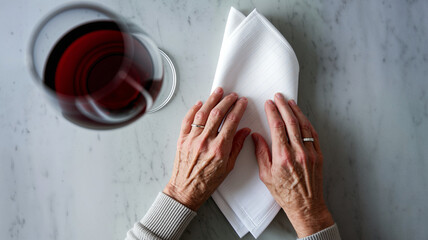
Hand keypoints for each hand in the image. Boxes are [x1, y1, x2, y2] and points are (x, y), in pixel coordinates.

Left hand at [164, 87, 249, 210]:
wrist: (186, 190)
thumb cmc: (208, 182)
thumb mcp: (228, 166)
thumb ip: (237, 146)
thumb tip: (245, 131)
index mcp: (220, 149)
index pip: (231, 121)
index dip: (238, 108)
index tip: (242, 102)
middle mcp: (206, 141)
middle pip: (218, 113)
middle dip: (227, 101)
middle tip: (233, 96)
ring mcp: (192, 139)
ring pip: (202, 113)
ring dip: (211, 100)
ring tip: (218, 92)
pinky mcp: (182, 140)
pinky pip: (187, 120)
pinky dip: (193, 110)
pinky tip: (199, 103)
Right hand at [252, 93, 333, 237]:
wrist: (306, 205)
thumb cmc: (285, 193)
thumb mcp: (266, 176)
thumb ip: (261, 153)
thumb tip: (256, 136)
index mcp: (283, 157)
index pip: (277, 127)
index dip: (273, 112)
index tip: (268, 104)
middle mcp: (298, 152)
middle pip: (291, 122)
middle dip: (283, 106)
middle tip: (278, 97)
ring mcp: (310, 153)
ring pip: (303, 125)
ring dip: (296, 111)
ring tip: (289, 102)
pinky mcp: (318, 155)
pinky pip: (313, 134)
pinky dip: (306, 122)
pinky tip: (301, 116)